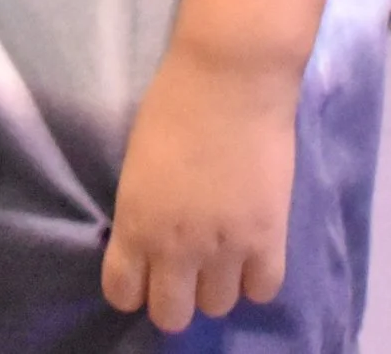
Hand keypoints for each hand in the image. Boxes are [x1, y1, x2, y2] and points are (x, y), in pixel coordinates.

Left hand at [104, 39, 295, 327]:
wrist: (230, 75)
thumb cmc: (174, 101)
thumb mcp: (138, 163)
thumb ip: (144, 210)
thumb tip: (153, 240)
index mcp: (136, 223)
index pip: (123, 294)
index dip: (134, 285)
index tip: (144, 269)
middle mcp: (176, 247)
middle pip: (172, 316)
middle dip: (175, 295)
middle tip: (185, 265)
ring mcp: (224, 248)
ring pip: (217, 306)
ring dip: (217, 283)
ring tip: (222, 251)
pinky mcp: (268, 239)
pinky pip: (262, 290)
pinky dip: (256, 277)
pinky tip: (252, 249)